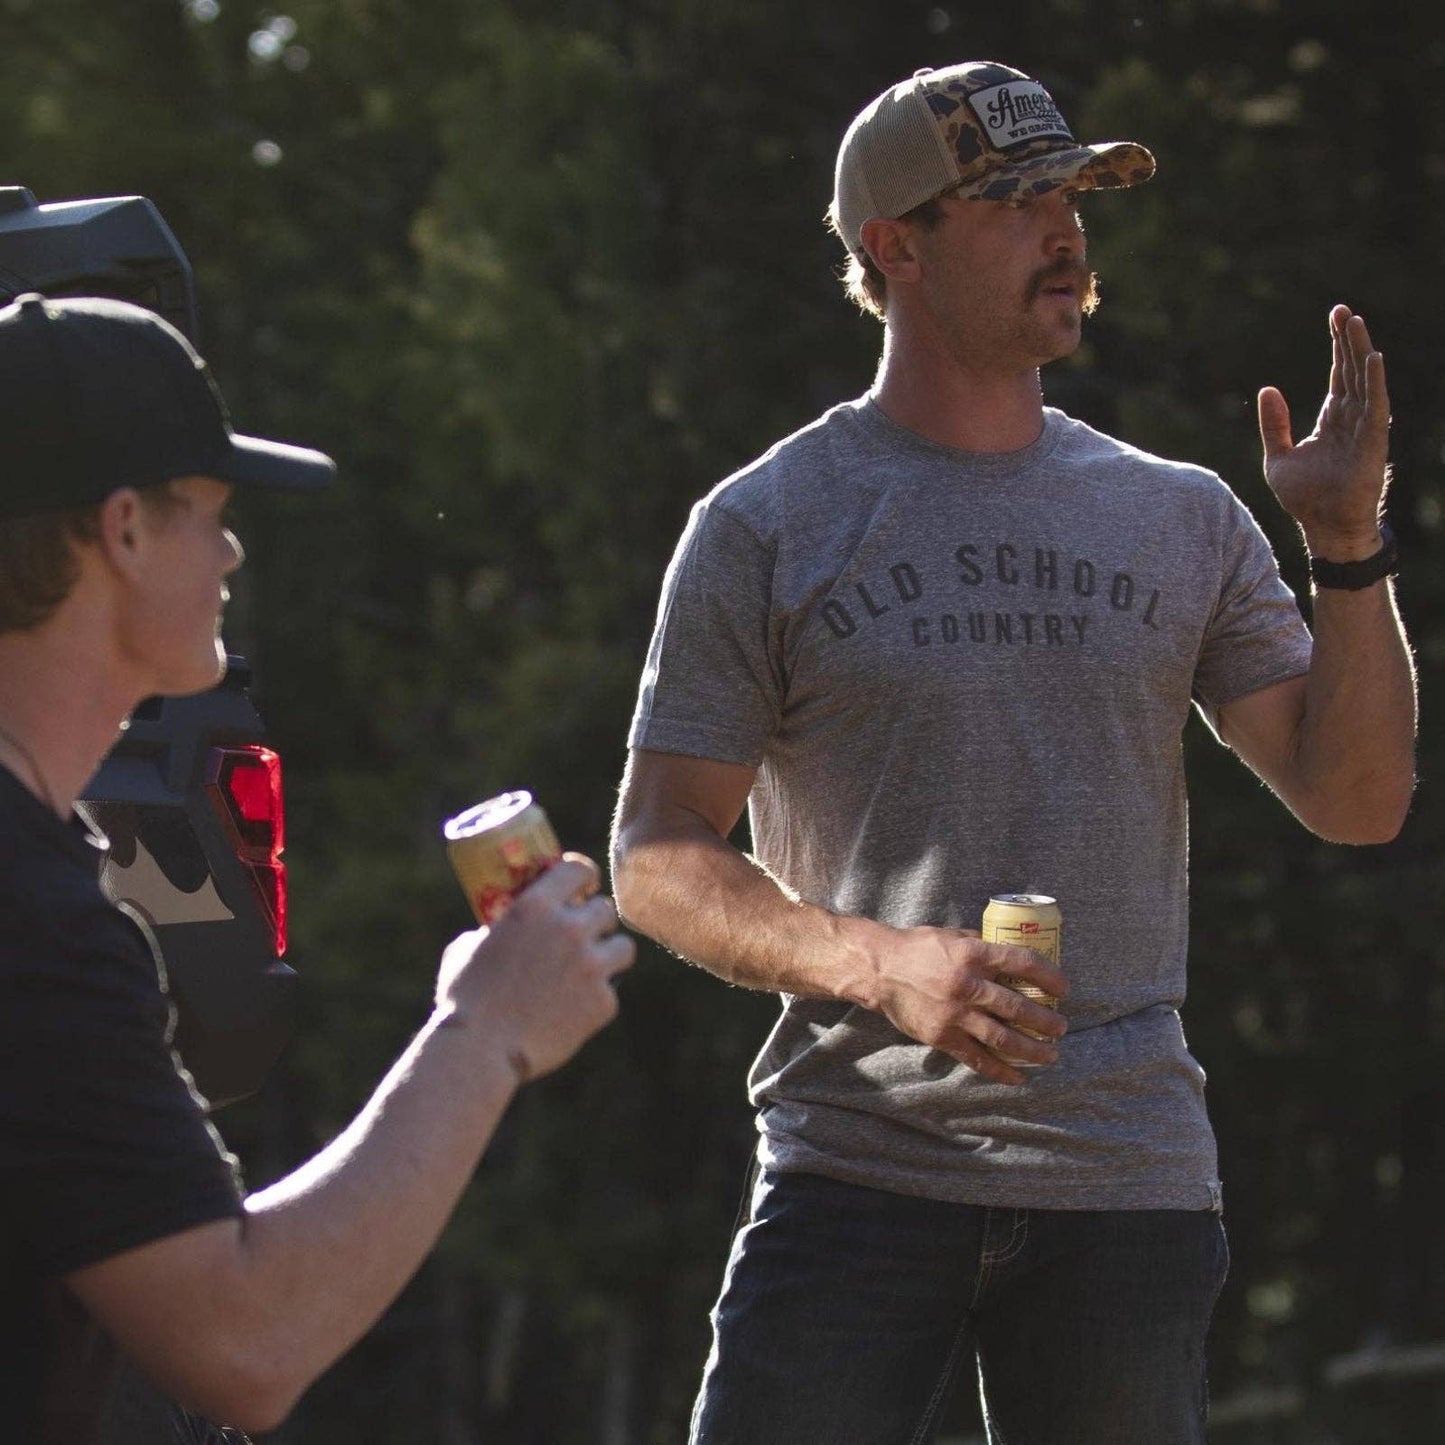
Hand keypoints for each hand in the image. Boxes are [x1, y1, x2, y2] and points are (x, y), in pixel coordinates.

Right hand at [436, 853, 633, 1080]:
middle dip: (595, 922)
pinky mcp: (603, 1001)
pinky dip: (595, 1001)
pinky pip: (610, 992)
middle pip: (606, 910)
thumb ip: (495, 931)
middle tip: (585, 936)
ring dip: (610, 955)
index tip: (584, 888)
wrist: (478, 1050)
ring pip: (623, 947)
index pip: (578, 869)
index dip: (584, 877)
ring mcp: (590, 965)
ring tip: (594, 969)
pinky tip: (575, 1011)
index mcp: (534, 906)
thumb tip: (499, 929)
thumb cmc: (464, 999)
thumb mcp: (469, 948)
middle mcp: (568, 928)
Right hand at [870, 925, 1068, 1085]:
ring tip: (1050, 1054)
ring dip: (1032, 1048)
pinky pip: (977, 1058)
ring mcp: (955, 1014)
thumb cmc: (917, 948)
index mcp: (972, 954)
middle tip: (1061, 1027)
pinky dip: (1000, 1070)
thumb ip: (982, 946)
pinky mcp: (942, 1036)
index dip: (1049, 976)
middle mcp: (967, 985)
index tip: (1064, 989)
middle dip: (1046, 1021)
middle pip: (1018, 1007)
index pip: (1022, 963)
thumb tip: (1011, 957)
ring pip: (1003, 1037)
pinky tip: (1017, 1076)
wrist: (880, 970)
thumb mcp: (953, 936)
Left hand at [1258, 305, 1390, 558]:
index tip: (1335, 317)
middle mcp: (1352, 419)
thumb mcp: (1278, 457)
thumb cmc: (1304, 498)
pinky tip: (1372, 358)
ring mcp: (1364, 429)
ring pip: (1364, 381)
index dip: (1337, 346)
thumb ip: (1274, 425)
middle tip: (1343, 310)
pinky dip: (1374, 382)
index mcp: (1333, 420)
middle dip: (1348, 340)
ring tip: (1356, 322)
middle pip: (1352, 370)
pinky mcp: (1372, 443)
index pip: (1339, 374)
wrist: (1322, 527)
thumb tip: (1268, 388)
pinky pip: (1375, 407)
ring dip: (1360, 352)